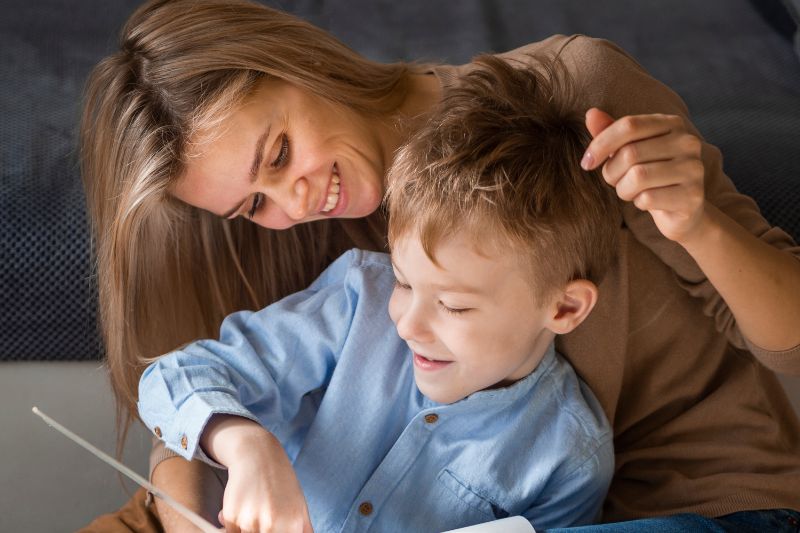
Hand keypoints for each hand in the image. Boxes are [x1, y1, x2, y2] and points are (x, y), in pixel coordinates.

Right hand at [202, 415, 312, 532]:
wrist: (257, 455)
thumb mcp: (300, 507)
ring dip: (246, 530)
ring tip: (252, 514)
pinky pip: (230, 532)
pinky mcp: (231, 515)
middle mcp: (272, 525)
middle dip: (259, 532)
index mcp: (293, 525)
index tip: (272, 528)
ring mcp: (250, 521)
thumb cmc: (282, 483)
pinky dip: (234, 526)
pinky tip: (240, 511)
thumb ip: (303, 530)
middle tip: (262, 521)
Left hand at [582, 108, 705, 243]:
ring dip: (623, 189)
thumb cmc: (650, 177)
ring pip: (638, 176)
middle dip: (611, 172)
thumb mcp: (629, 151)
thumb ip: (611, 132)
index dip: (601, 143)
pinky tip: (648, 202)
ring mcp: (694, 168)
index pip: (628, 125)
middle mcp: (687, 142)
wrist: (682, 211)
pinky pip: (648, 198)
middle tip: (616, 182)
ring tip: (631, 192)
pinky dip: (638, 203)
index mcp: (671, 124)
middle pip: (630, 153)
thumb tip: (591, 113)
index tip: (586, 162)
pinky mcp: (692, 195)